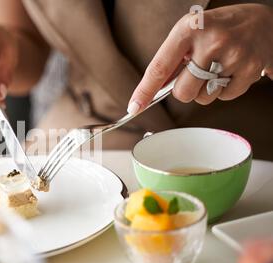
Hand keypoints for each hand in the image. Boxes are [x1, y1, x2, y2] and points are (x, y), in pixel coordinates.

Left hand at [128, 4, 272, 113]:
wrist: (263, 22)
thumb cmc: (219, 29)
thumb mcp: (189, 34)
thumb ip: (171, 60)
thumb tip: (150, 91)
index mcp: (188, 30)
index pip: (159, 68)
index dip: (145, 91)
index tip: (134, 107)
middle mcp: (211, 41)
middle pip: (183, 92)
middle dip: (185, 90)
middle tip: (196, 73)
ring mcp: (233, 55)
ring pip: (203, 98)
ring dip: (206, 90)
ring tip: (217, 68)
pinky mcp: (250, 69)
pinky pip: (225, 98)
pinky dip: (225, 90)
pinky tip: (231, 71)